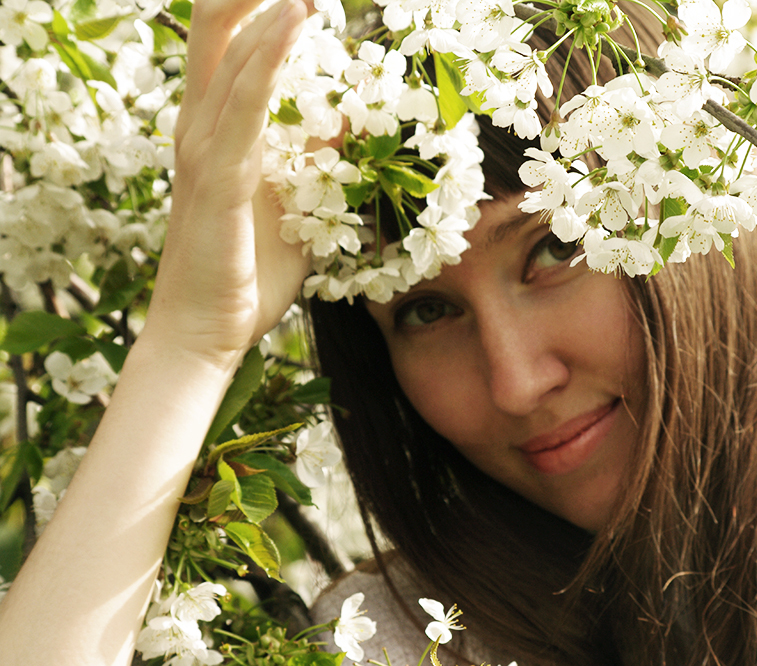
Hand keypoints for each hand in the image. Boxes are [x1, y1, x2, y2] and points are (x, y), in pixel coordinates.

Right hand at [146, 0, 311, 366]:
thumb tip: (347, 122)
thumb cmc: (247, 274)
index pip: (230, 42)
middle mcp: (199, 127)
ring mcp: (202, 149)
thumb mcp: (296, 206)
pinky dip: (270, 57)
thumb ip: (316, 160)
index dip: (264, 3)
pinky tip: (297, 20)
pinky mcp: (216, 177)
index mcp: (215, 130)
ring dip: (272, 7)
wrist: (207, 332)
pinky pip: (245, 104)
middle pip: (217, 27)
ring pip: (232, 53)